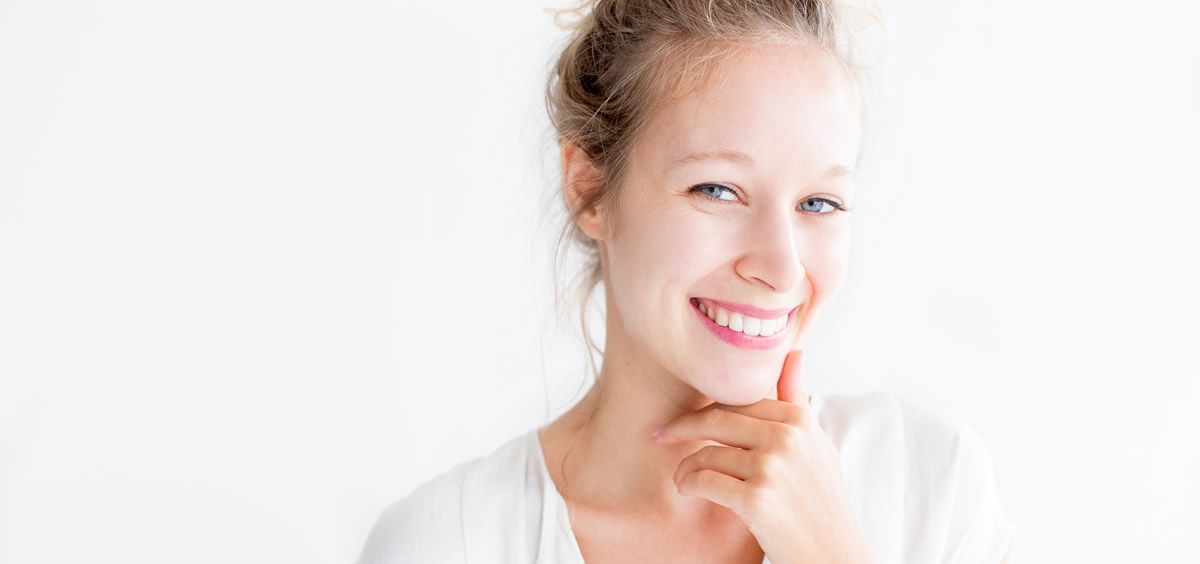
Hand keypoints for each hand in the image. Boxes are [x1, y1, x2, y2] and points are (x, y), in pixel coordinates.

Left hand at [653, 350, 872, 563]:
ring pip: (707, 452)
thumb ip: (797, 400)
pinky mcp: (757, 498)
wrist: (835, 554)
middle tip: (661, 434)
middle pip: (716, 420)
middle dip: (682, 427)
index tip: (683, 419)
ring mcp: (772, 467)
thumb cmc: (822, 501)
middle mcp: (786, 438)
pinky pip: (705, 480)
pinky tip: (687, 489)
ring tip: (681, 477)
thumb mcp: (817, 445)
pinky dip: (689, 484)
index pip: (737, 402)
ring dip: (685, 465)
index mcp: (799, 420)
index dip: (706, 410)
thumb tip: (793, 353)